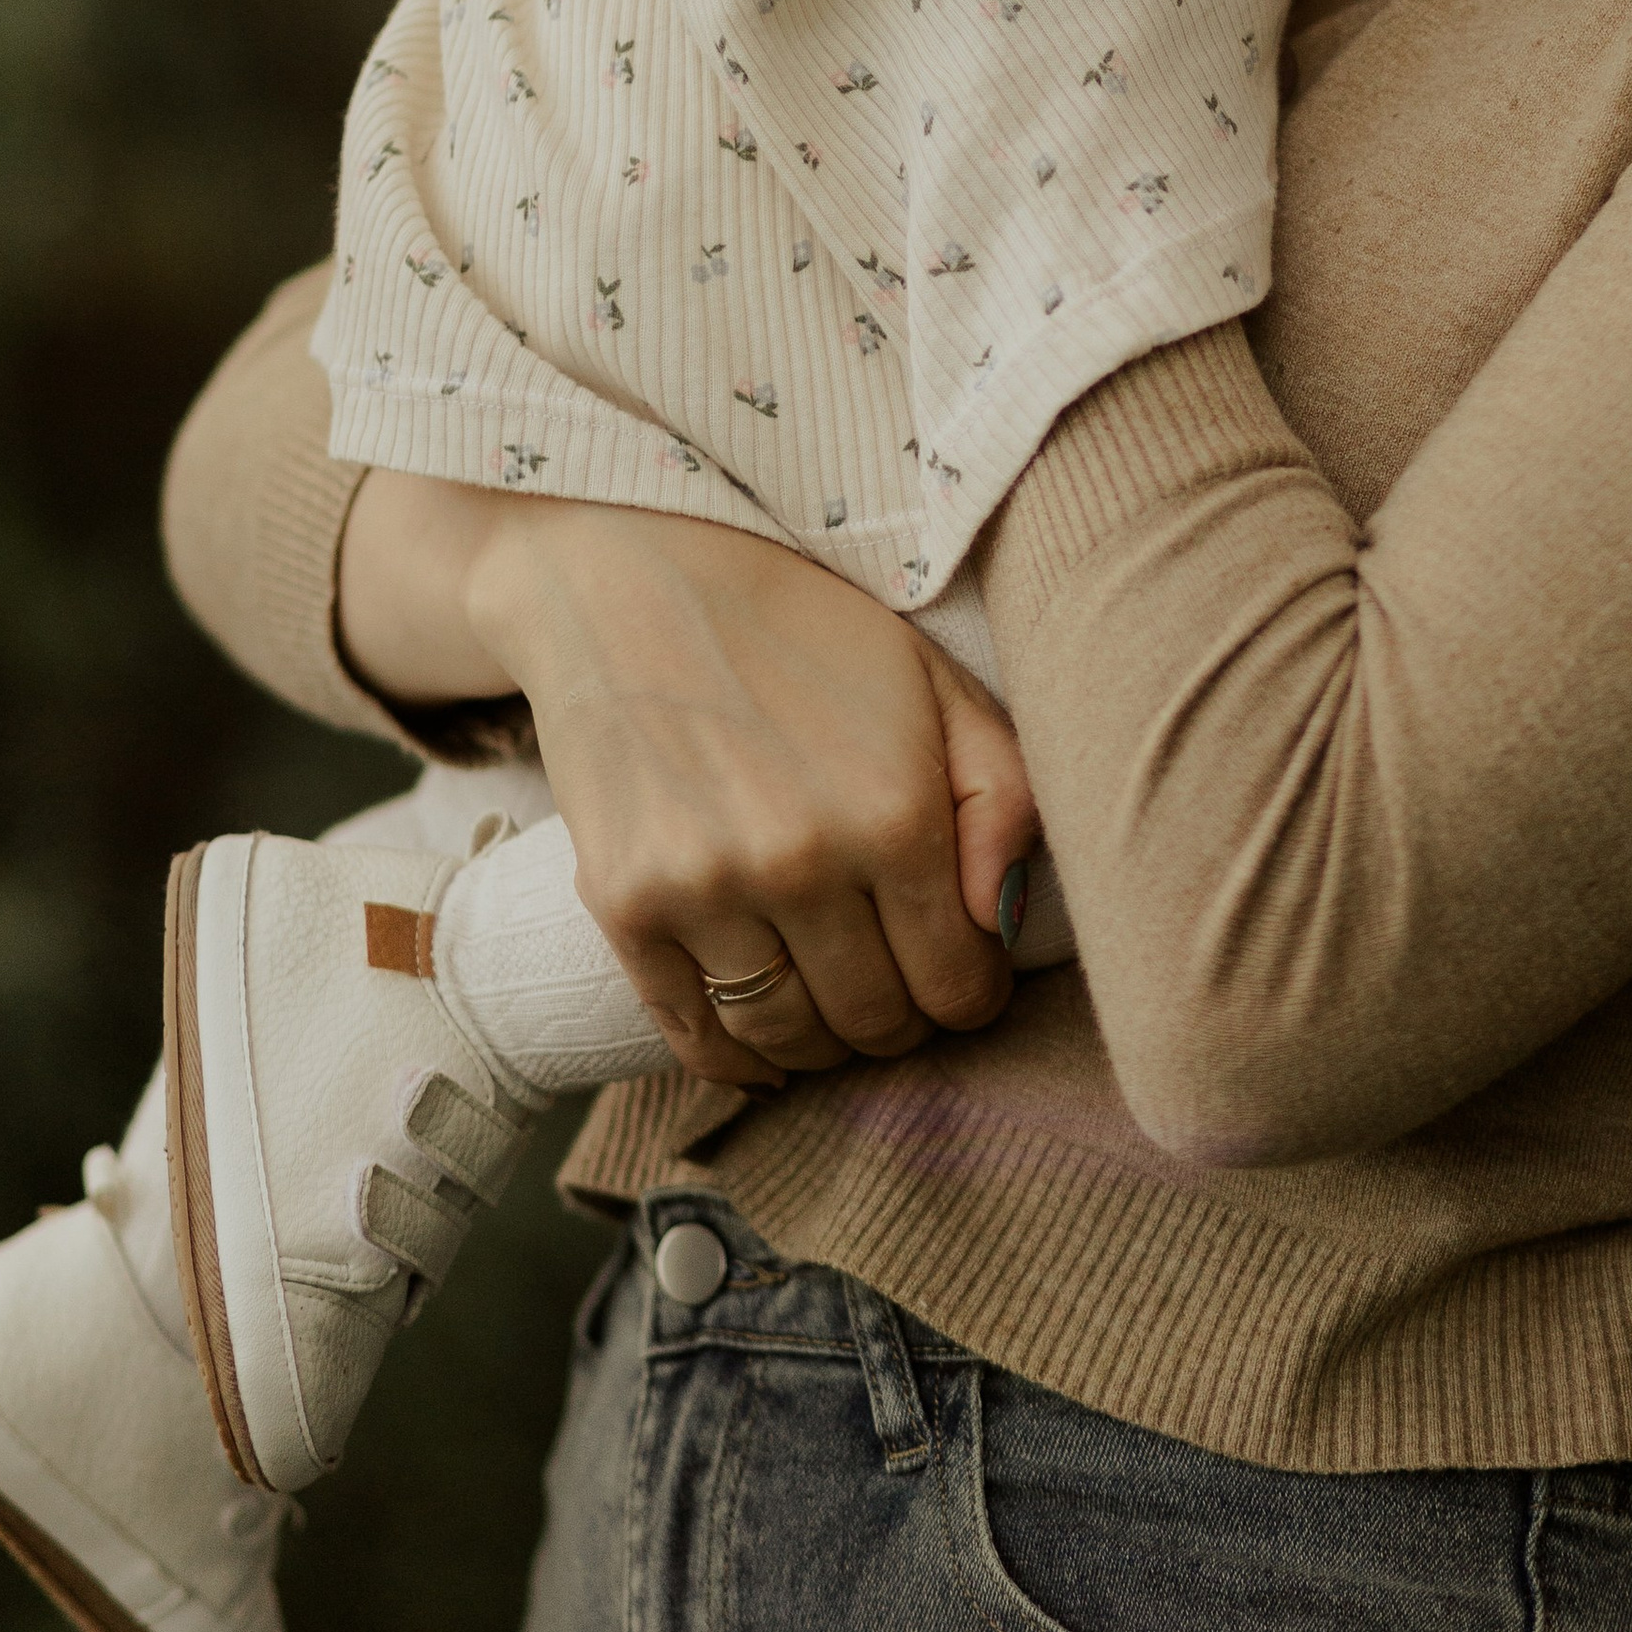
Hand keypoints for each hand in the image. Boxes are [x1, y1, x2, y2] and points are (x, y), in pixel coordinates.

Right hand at [339, 473, 1036, 1093]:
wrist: (631, 575)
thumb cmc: (800, 626)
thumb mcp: (933, 681)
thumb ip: (1005, 798)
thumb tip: (1006, 923)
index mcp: (894, 810)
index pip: (957, 987)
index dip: (970, 995)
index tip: (961, 973)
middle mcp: (801, 861)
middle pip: (876, 1023)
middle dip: (902, 1018)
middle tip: (896, 980)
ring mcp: (704, 889)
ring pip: (790, 1038)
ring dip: (825, 1040)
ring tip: (834, 1000)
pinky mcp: (625, 904)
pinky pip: (695, 1035)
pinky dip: (737, 1056)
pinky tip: (764, 1040)